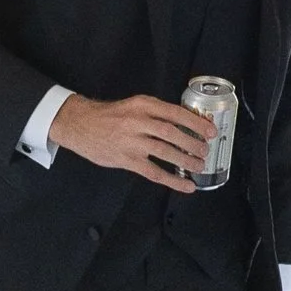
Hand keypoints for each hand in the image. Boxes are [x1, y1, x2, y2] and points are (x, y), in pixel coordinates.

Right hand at [48, 93, 211, 191]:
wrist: (80, 125)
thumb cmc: (109, 116)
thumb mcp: (133, 105)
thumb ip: (155, 114)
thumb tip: (184, 124)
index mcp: (142, 105)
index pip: (174, 112)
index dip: (195, 122)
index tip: (210, 130)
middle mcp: (137, 121)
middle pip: (171, 132)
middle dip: (193, 142)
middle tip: (206, 149)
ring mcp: (131, 142)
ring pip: (165, 152)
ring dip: (185, 160)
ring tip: (199, 166)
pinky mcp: (126, 160)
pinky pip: (153, 172)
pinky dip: (172, 180)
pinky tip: (186, 185)